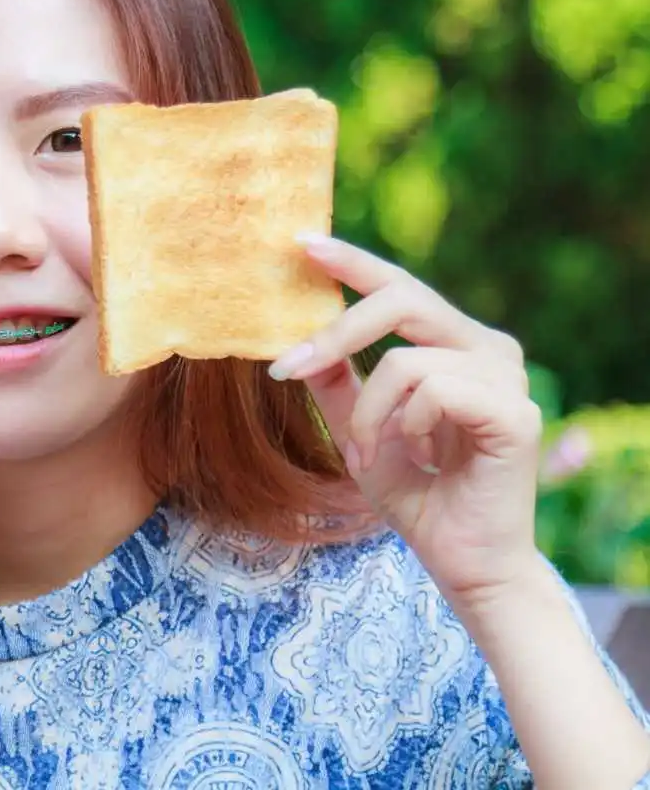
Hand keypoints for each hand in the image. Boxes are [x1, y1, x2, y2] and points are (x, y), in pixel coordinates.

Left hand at [267, 235, 543, 605]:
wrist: (463, 560)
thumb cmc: (417, 494)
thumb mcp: (359, 427)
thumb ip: (335, 380)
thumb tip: (291, 336)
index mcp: (455, 343)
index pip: (401, 286)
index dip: (353, 262)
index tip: (301, 243)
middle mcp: (487, 348)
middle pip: (403, 298)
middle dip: (336, 332)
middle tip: (287, 367)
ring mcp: (507, 377)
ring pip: (404, 360)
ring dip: (368, 415)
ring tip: (370, 454)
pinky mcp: (515, 411)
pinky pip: (432, 392)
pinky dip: (405, 427)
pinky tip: (424, 459)